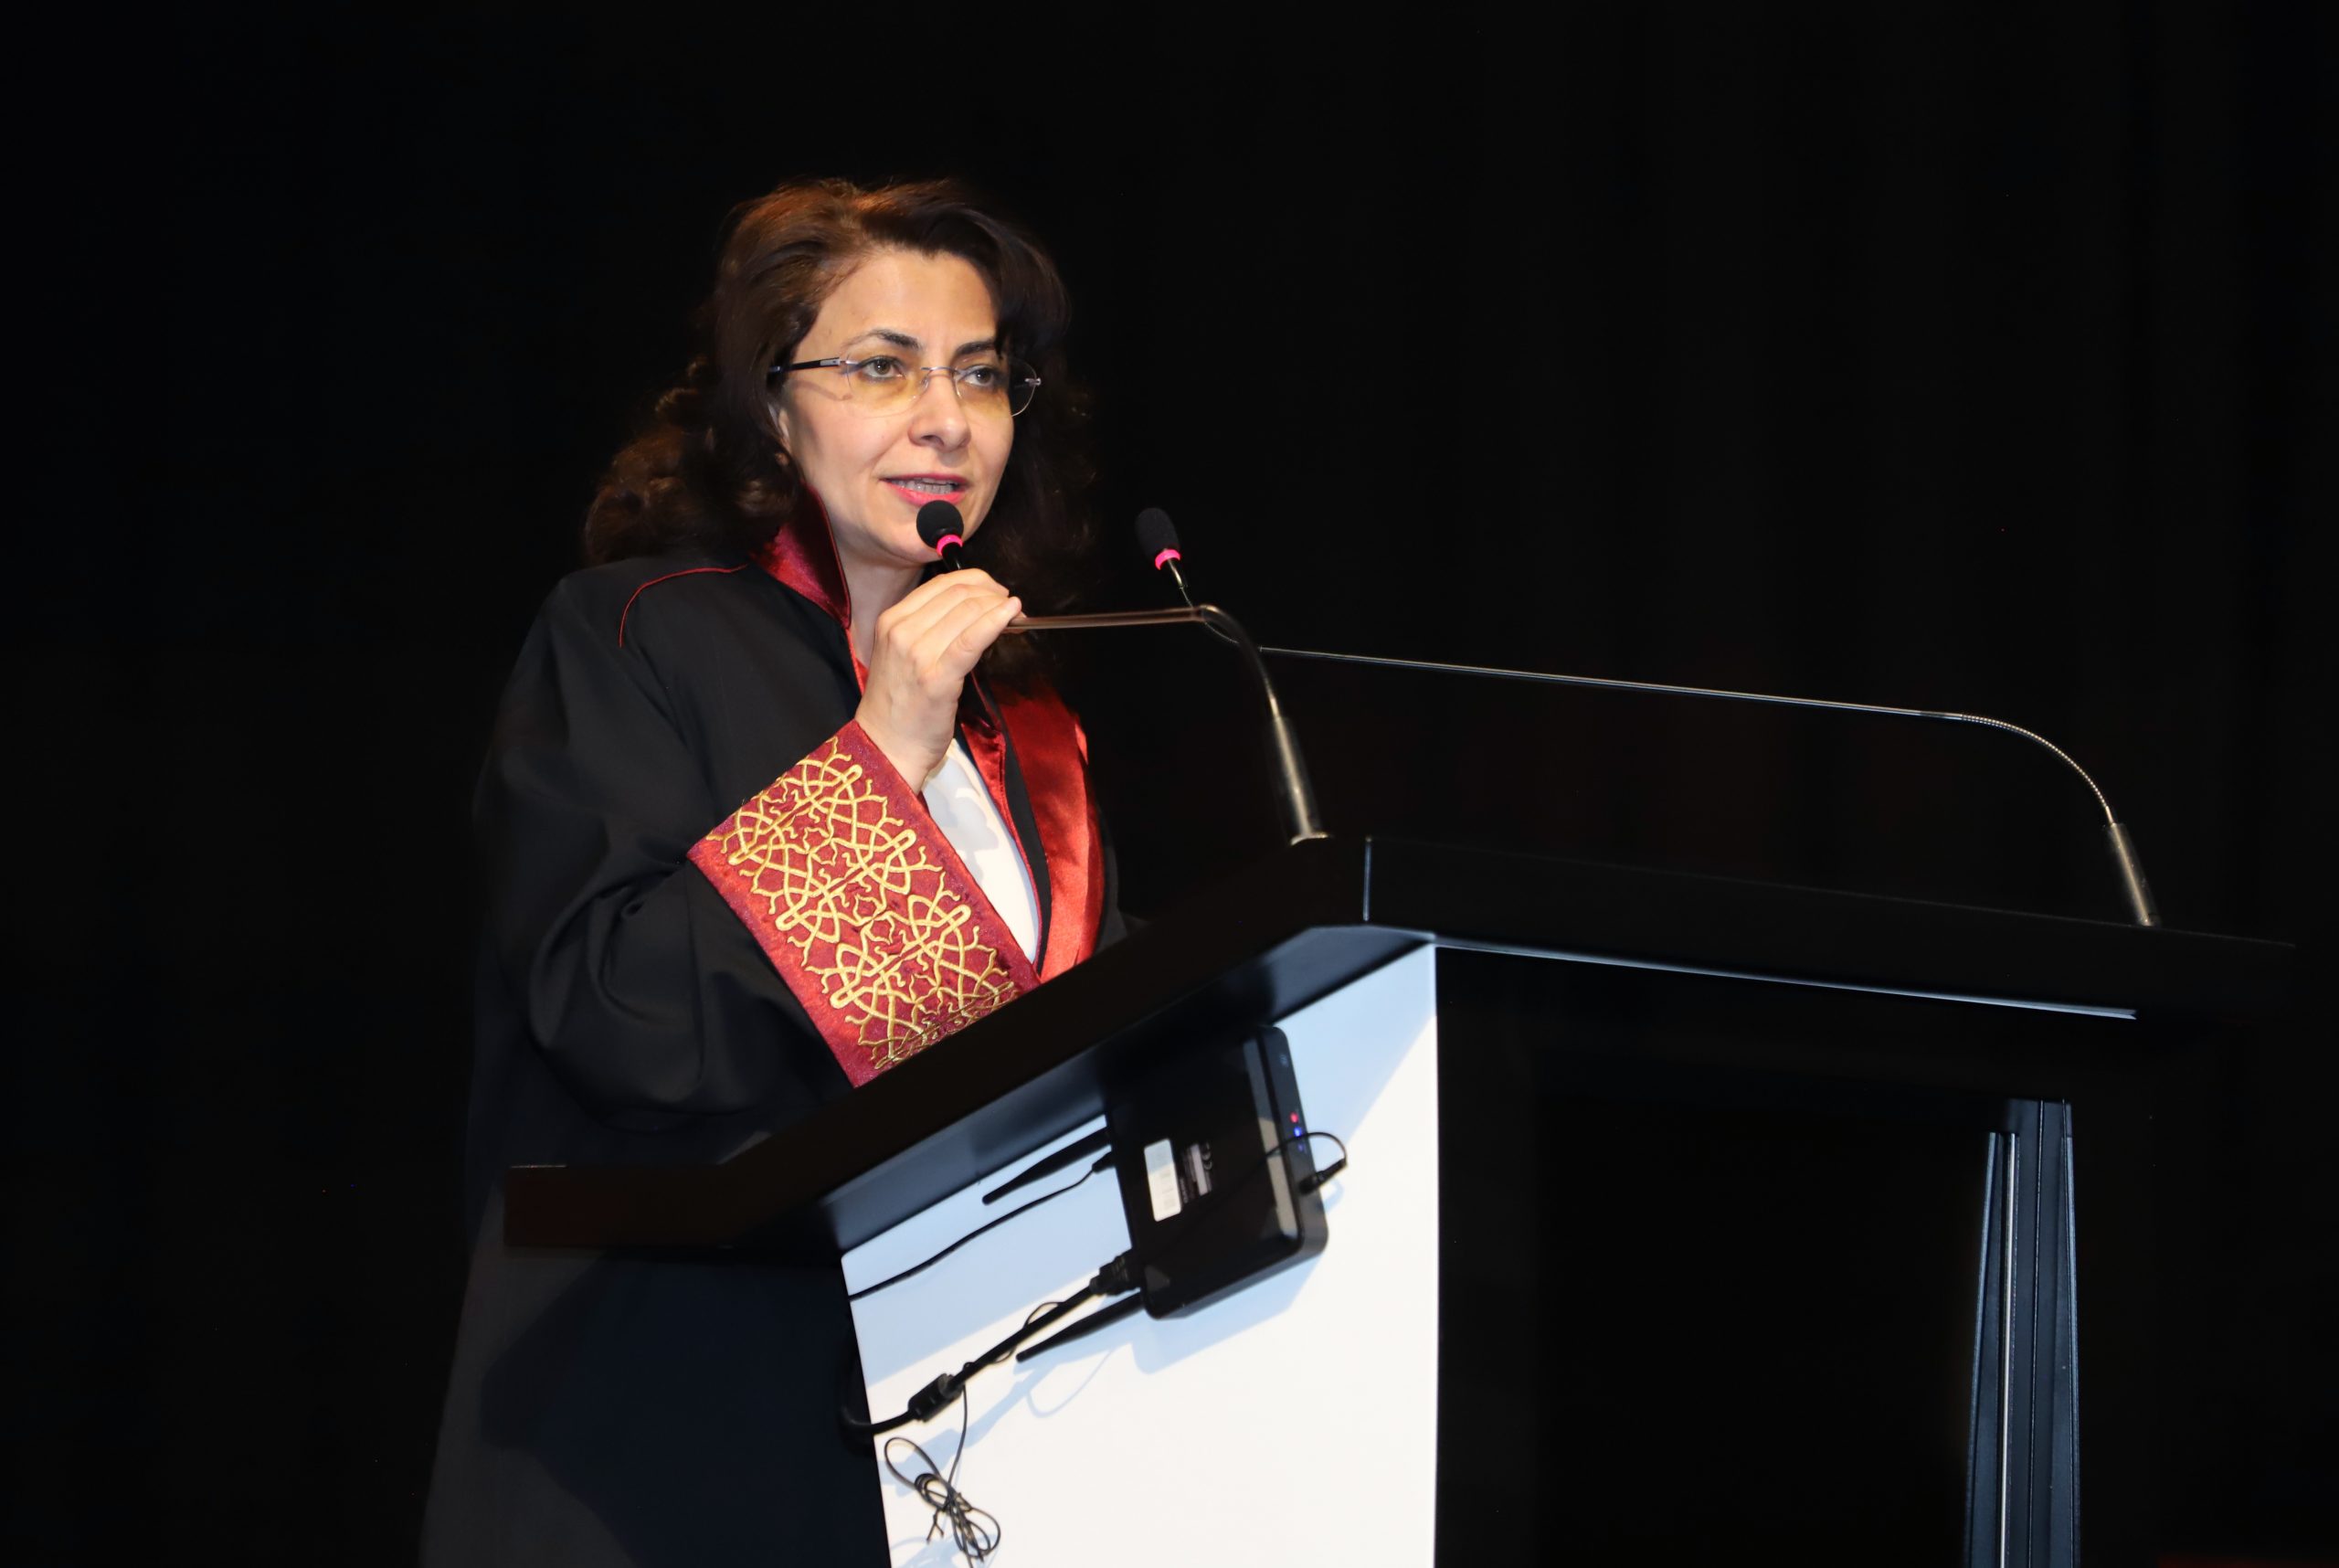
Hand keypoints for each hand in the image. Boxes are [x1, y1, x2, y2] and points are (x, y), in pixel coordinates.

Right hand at [854, 569, 1020, 787]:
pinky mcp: (937, 677)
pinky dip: (996, 621)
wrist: (885, 747)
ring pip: (967, 610)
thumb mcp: (902, 655)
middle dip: (991, 593)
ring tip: (1016, 615)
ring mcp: (917, 653)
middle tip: (1010, 606)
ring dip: (998, 607)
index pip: (941, 584)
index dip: (977, 581)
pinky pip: (972, 639)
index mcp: (891, 620)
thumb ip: (927, 629)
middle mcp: (901, 630)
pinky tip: (1012, 615)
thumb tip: (972, 608)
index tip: (996, 593)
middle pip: (957, 593)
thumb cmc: (899, 706)